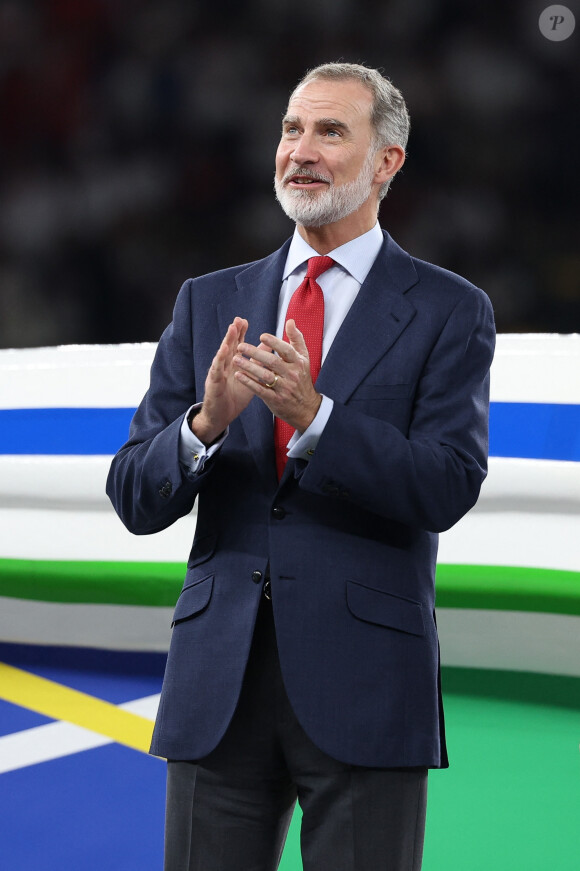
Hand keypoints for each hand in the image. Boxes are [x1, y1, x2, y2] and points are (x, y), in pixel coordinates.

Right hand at [192, 317, 254, 444]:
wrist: (222, 416)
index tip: (244, 321)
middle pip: (229, 346)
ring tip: (231, 330)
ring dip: (227, 342)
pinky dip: (220, 361)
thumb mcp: (249, 377)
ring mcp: (218, 374)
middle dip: (233, 333)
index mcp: (234, 364)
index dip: (240, 334)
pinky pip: (217, 371)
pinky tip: (223, 352)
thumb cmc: (235, 396)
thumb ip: (257, 362)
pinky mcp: (214, 384)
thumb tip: (268, 348)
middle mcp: (225, 366)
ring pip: (222, 356)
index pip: (237, 346)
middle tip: (238, 320)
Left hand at [233, 319, 321, 432]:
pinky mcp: (275, 399)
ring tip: (235, 359)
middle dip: (255, 353)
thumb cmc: (302, 378)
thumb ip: (296, 339)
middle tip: (240, 346)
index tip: (261, 336)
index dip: (274, 343)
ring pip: (264, 376)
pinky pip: (260, 390)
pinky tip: (238, 375)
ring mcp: (284, 388)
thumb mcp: (304, 358)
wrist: (306, 407)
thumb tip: (290, 321)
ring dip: (249, 367)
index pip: (286, 350)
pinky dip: (248, 382)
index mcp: (298, 363)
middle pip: (272, 362)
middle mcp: (292, 375)